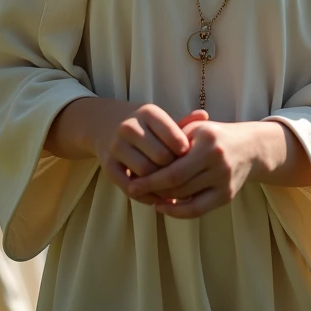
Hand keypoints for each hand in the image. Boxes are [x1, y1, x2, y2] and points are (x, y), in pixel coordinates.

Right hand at [46, 99, 194, 203]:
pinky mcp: (108, 165)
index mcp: (148, 113)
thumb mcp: (160, 119)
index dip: (185, 152)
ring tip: (175, 191)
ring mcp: (117, 146)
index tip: (192, 160)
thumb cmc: (143, 124)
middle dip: (175, 170)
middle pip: (161, 156)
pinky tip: (157, 197)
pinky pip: (129, 186)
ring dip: (161, 185)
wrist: (104, 123)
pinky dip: (146, 196)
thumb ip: (183, 122)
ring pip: (146, 172)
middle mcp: (130, 127)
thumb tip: (205, 116)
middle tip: (186, 179)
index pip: (173, 136)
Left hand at [127, 116, 270, 218]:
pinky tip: (164, 206)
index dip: (151, 180)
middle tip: (135, 192)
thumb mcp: (195, 127)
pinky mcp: (227, 196)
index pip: (174, 170)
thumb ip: (172, 140)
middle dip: (154, 191)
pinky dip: (178, 212)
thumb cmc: (214, 135)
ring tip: (147, 196)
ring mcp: (224, 181)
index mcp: (208, 143)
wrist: (249, 147)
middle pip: (179, 186)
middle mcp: (218, 163)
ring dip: (164, 200)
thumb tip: (143, 160)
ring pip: (186, 198)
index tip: (132, 182)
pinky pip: (198, 210)